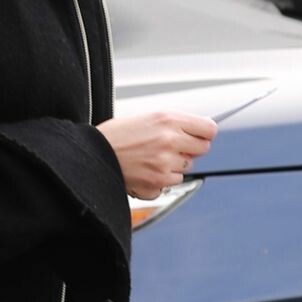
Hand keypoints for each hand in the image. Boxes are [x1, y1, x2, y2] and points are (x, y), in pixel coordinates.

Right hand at [95, 109, 217, 199]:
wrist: (93, 154)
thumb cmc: (117, 136)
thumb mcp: (147, 118)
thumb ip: (175, 123)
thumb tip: (199, 130)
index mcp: (168, 120)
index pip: (208, 129)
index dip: (204, 132)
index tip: (200, 135)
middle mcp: (169, 141)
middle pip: (202, 148)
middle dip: (191, 148)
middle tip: (172, 147)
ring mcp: (165, 164)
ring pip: (187, 167)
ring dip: (174, 165)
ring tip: (151, 159)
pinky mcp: (158, 183)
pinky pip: (173, 182)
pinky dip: (162, 179)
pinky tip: (146, 170)